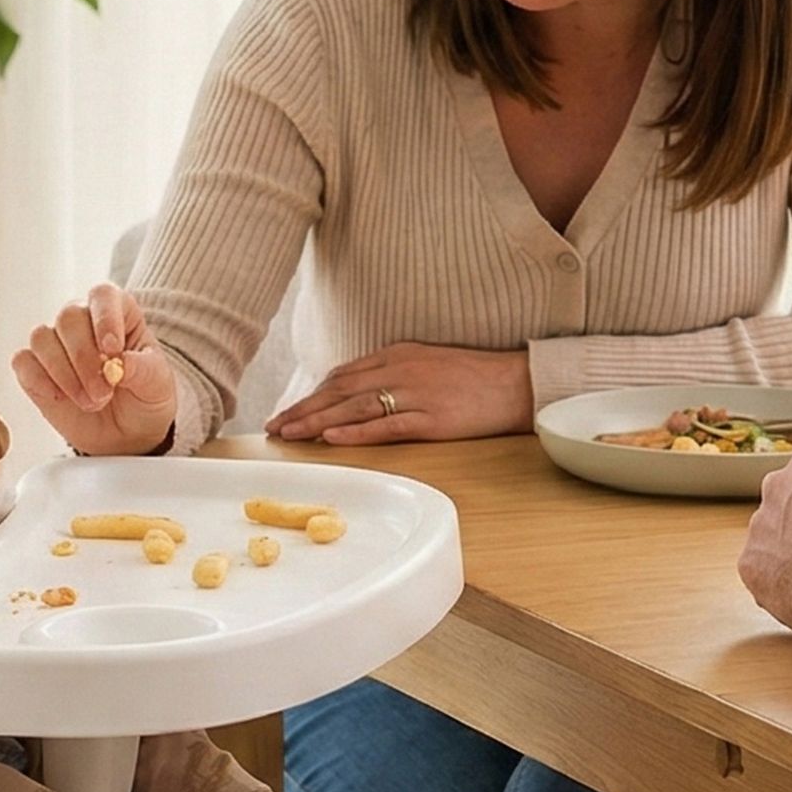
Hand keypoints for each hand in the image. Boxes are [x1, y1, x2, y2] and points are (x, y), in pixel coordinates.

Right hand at [14, 284, 180, 455]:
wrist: (128, 433)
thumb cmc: (145, 398)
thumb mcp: (157, 385)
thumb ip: (143, 369)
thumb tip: (120, 363)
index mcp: (117, 312)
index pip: (103, 296)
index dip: (104, 319)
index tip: (112, 350)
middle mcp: (82, 320)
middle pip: (68, 318)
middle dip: (84, 359)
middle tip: (104, 393)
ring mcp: (56, 343)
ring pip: (42, 338)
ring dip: (64, 375)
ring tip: (91, 402)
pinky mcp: (35, 369)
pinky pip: (23, 362)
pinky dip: (39, 380)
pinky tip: (59, 398)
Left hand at [265, 342, 533, 445]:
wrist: (517, 384)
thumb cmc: (475, 378)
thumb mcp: (428, 364)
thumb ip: (394, 374)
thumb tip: (361, 394)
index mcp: (397, 355)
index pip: (343, 375)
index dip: (312, 394)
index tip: (288, 411)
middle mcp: (400, 370)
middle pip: (340, 391)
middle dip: (303, 409)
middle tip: (274, 427)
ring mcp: (416, 394)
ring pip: (355, 408)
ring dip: (317, 421)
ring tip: (290, 434)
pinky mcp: (432, 418)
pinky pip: (386, 425)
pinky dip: (355, 432)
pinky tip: (331, 437)